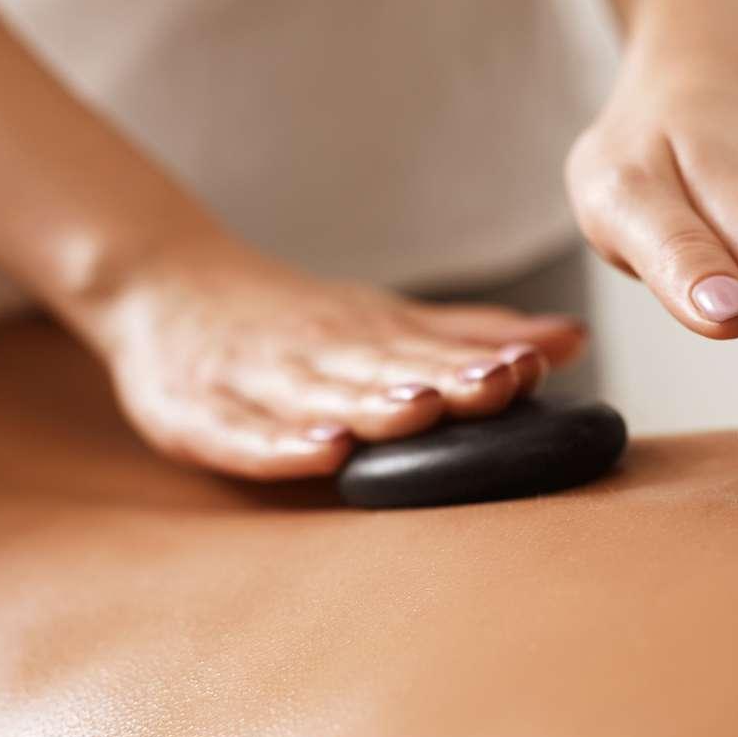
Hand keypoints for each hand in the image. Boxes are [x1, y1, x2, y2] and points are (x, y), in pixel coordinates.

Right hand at [82, 236, 585, 479]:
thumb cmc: (295, 319)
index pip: (430, 352)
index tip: (532, 368)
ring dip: (373, 404)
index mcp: (367, 336)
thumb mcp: (386, 320)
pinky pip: (242, 434)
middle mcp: (317, 354)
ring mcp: (257, 382)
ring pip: (321, 396)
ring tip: (420, 411)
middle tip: (497, 385)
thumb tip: (575, 339)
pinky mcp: (199, 414)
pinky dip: (281, 443)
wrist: (162, 285)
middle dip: (443, 380)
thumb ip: (474, 336)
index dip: (481, 363)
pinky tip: (322, 451)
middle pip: (385, 371)